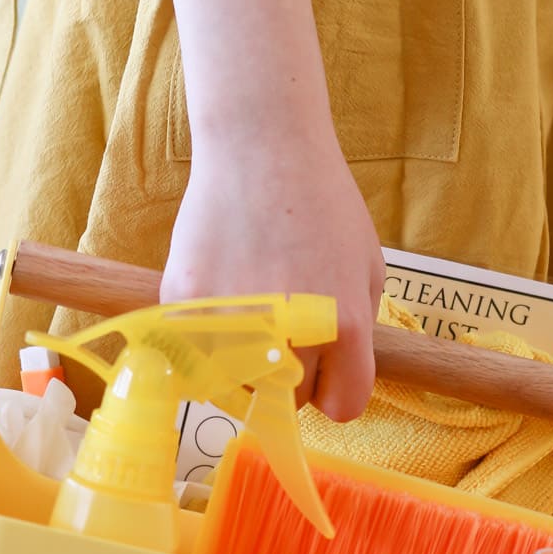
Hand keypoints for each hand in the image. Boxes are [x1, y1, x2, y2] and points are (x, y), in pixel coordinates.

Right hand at [156, 0, 383, 419]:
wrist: (261, 147)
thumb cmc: (322, 202)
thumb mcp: (366, 266)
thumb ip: (358, 329)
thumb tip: (336, 379)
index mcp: (347, 325)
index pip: (343, 406)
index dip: (333, 390)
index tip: (324, 372)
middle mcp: (294, 332)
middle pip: (289, 398)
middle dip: (290, 373)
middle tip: (283, 327)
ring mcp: (235, 323)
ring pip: (237, 385)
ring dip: (243, 362)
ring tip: (249, 309)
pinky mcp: (186, 306)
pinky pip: (196, 354)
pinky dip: (204, 336)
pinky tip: (220, 291)